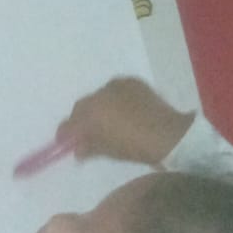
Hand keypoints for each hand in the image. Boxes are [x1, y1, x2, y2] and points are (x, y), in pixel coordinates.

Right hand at [56, 77, 193, 165]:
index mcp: (91, 112)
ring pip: (99, 96)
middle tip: (85, 134)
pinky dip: (114, 99)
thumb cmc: (135, 147)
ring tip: (107, 123)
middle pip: (83, 106)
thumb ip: (88, 148)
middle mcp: (100, 93)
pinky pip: (116, 89)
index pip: (70, 122)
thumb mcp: (109, 151)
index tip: (63, 143)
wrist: (168, 134)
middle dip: (82, 119)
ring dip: (98, 108)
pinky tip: (123, 111)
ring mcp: (117, 84)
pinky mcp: (132, 81)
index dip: (65, 133)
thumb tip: (77, 149)